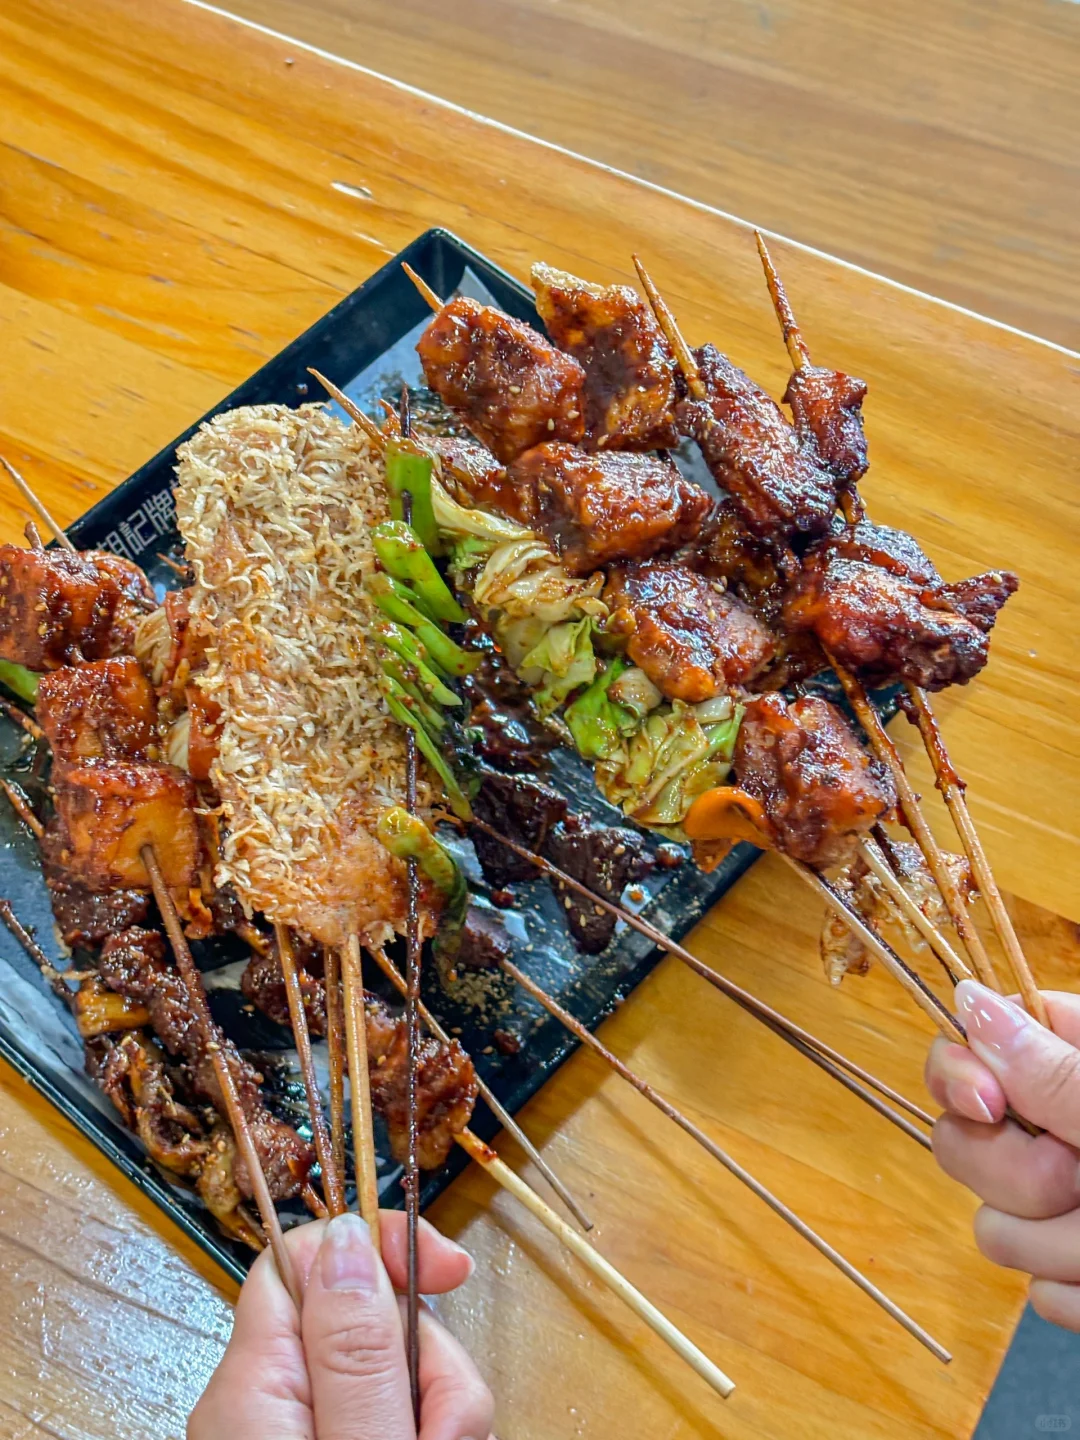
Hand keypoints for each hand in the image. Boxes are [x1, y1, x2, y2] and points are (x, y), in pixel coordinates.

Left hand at [189, 1210, 493, 1438]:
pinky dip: (428, 1429)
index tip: (454, 1271)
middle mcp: (266, 1399)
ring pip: (390, 1367)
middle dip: (428, 1357)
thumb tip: (347, 1230)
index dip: (382, 1245)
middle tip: (449, 1430)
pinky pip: (390, 1412)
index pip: (307, 1254)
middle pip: (366, 1315)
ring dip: (438, 1404)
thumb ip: (355, 1345)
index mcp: (254, 1382)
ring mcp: (298, 1429)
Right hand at [926, 981, 1079, 1330]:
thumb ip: (1050, 1071)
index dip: (960, 1076)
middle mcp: (1058, 1130)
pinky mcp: (1074, 1276)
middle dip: (1019, 1179)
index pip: (971, 1046)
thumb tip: (966, 1000)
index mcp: (1071, 1065)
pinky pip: (1039, 1292)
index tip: (989, 1107)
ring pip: (994, 1229)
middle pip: (960, 1144)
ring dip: (1063, 1247)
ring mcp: (1064, 1206)